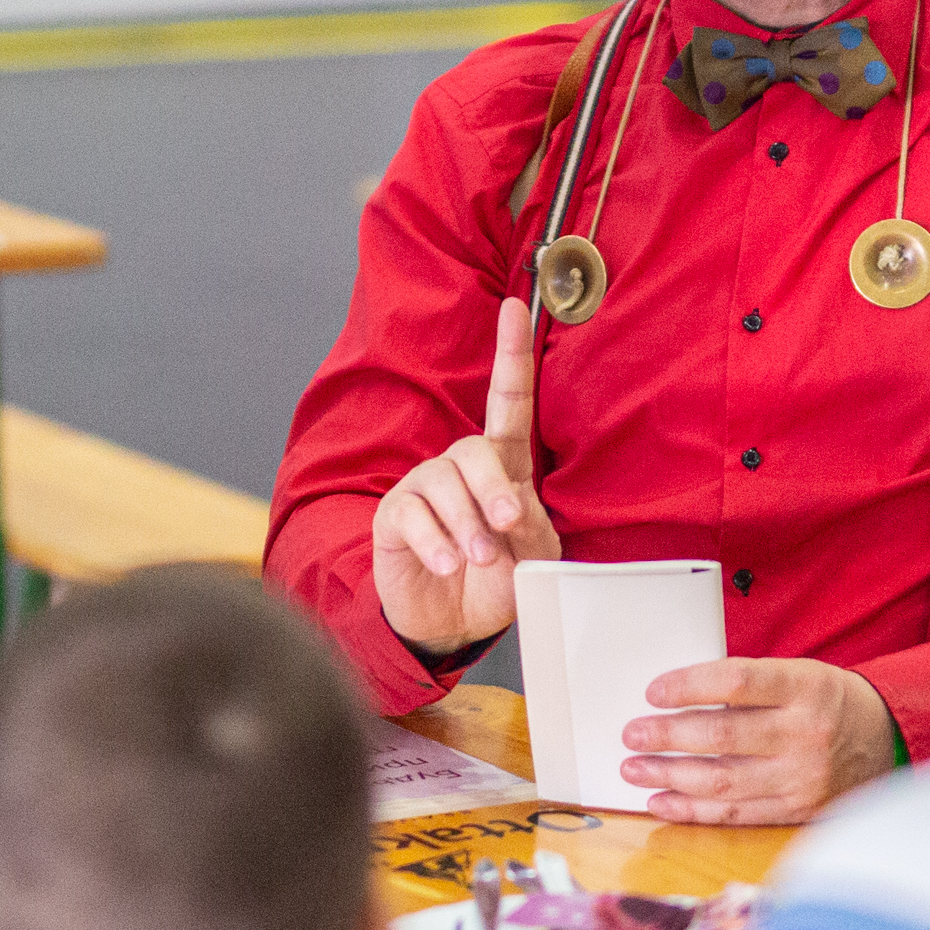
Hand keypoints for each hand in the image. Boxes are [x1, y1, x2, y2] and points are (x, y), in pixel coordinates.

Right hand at [372, 297, 560, 654]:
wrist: (454, 622)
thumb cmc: (498, 580)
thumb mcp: (533, 556)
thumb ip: (533, 526)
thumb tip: (512, 504)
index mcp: (503, 466)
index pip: (508, 402)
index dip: (511, 354)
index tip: (514, 308)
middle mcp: (460, 468)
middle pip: (473, 450)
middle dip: (493, 487)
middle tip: (506, 525)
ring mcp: (424, 489)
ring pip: (441, 483)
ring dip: (466, 524)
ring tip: (478, 559)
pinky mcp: (395, 516)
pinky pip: (411, 515)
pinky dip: (436, 542)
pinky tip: (448, 564)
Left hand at [618, 658, 894, 825]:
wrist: (886, 739)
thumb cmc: (827, 702)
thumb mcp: (799, 676)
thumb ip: (748, 687)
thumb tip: (676, 701)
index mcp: (805, 688)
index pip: (738, 682)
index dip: (689, 685)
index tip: (654, 691)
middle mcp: (805, 733)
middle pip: (722, 736)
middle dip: (667, 736)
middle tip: (633, 733)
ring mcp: (801, 777)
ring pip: (722, 780)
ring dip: (669, 775)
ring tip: (635, 768)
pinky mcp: (796, 810)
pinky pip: (734, 814)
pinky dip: (692, 810)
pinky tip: (662, 800)